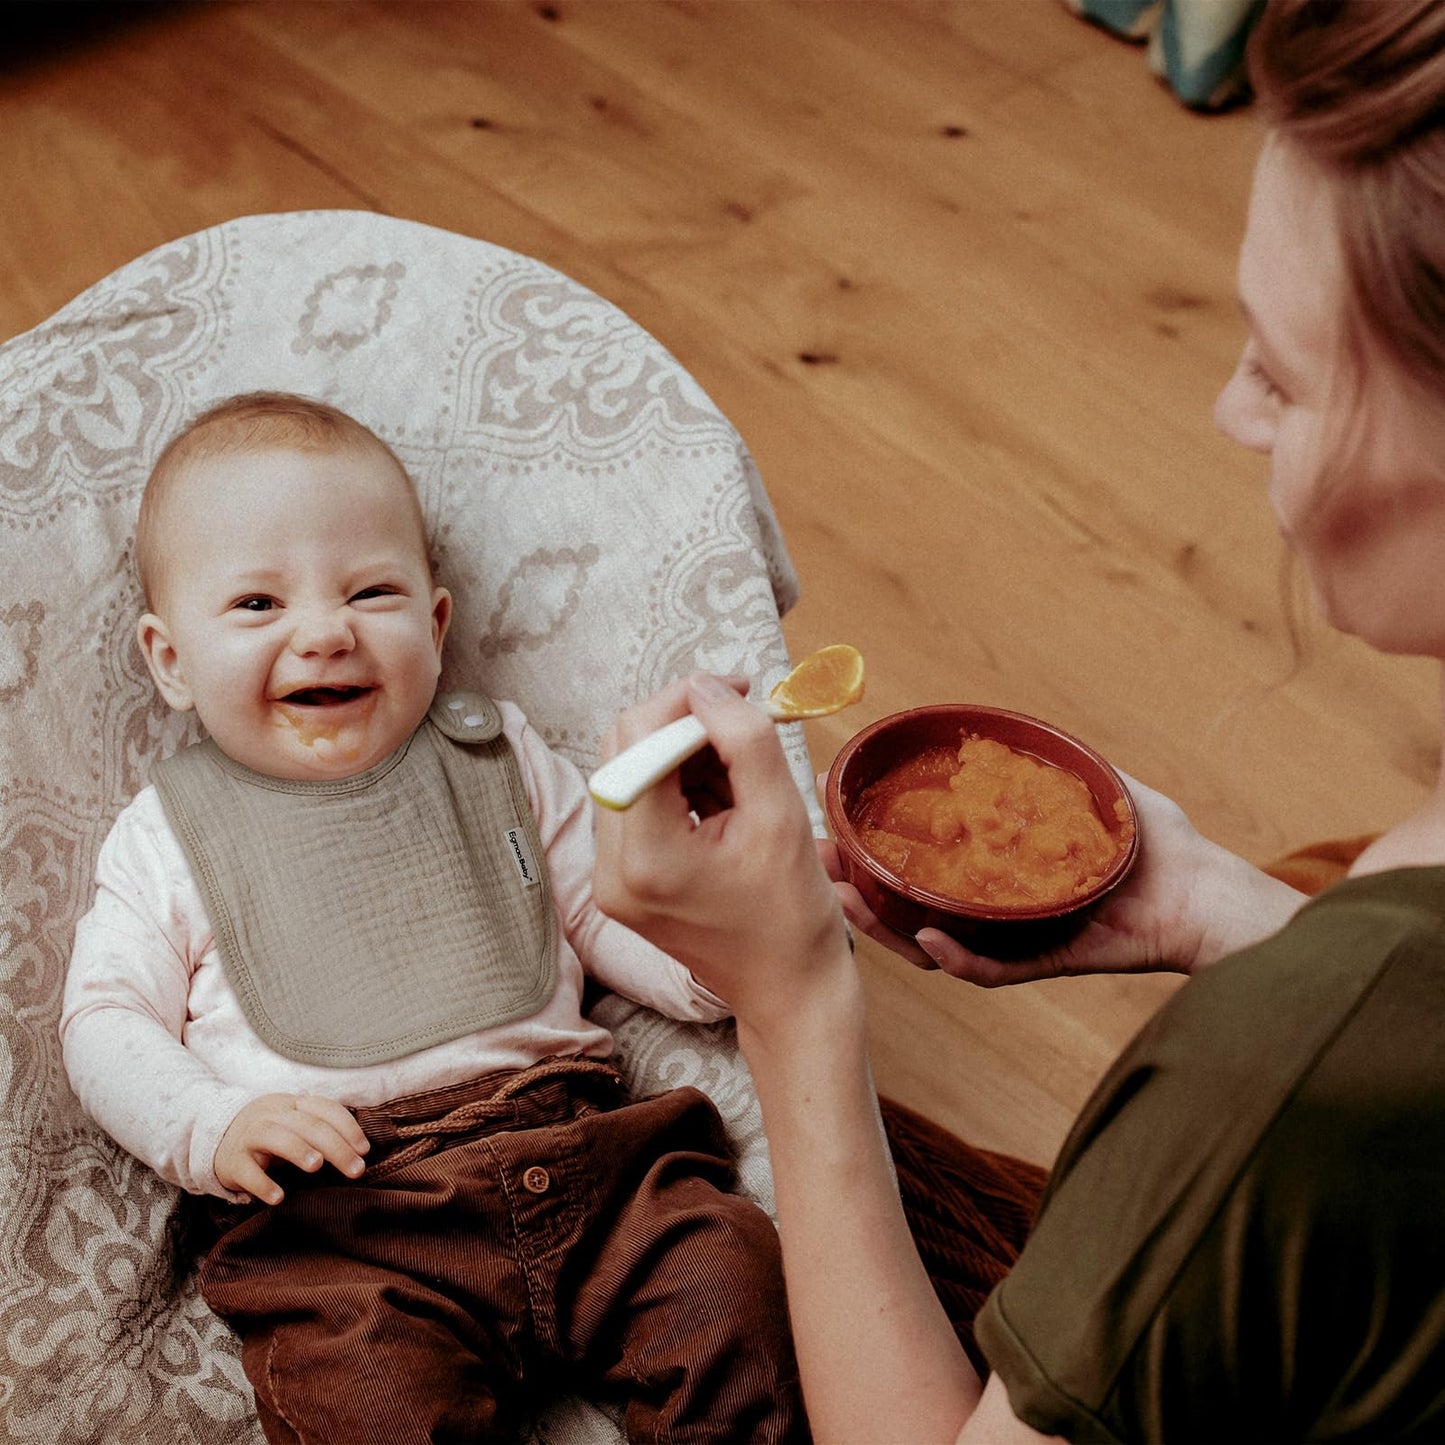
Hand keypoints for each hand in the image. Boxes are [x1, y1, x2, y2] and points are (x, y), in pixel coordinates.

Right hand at [214, 1093, 369, 1204]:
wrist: (217, 1138)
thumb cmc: (271, 1135)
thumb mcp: (294, 1124)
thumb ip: (321, 1130)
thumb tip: (359, 1150)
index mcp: (293, 1104)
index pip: (325, 1109)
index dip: (348, 1127)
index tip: (364, 1150)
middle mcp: (272, 1115)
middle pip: (308, 1125)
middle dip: (336, 1147)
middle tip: (356, 1169)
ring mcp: (249, 1136)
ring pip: (276, 1137)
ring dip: (299, 1150)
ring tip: (317, 1166)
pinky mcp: (231, 1161)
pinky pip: (247, 1171)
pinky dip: (262, 1184)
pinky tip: (278, 1197)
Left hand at [593, 673, 854, 1030]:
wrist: (786, 990)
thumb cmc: (793, 917)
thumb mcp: (782, 816)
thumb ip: (744, 739)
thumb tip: (706, 686)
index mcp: (646, 858)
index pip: (638, 738)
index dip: (686, 703)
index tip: (738, 694)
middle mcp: (610, 869)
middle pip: (625, 749)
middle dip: (686, 728)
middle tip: (745, 733)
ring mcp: (609, 878)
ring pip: (632, 771)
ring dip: (686, 756)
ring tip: (742, 784)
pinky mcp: (619, 880)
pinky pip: (639, 803)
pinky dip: (680, 786)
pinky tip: (725, 805)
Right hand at [822, 774, 1307, 985]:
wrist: (1208, 893)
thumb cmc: (1159, 844)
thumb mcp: (1097, 785)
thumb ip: (1051, 763)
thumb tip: (1002, 730)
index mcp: (998, 873)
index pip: (921, 865)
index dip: (873, 850)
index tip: (832, 820)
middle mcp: (996, 911)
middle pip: (908, 907)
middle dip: (856, 891)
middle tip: (819, 863)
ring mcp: (1016, 941)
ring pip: (933, 945)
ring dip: (885, 927)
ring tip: (847, 900)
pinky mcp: (1045, 963)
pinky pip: (990, 970)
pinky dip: (956, 958)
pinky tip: (924, 937)